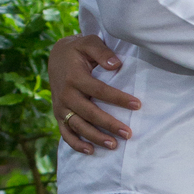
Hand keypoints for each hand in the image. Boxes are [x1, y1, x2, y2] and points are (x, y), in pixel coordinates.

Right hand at [49, 34, 140, 153]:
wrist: (56, 56)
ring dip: (95, 137)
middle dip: (109, 124)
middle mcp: (66, 94)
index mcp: (74, 77)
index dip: (118, 99)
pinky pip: (65, 133)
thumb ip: (102, 52)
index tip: (137, 105)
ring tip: (113, 145)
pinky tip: (91, 151)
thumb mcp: (89, 42)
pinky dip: (75, 144)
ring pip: (78, 126)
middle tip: (128, 133)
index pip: (99, 90)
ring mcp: (61, 107)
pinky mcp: (59, 114)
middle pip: (89, 113)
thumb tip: (116, 64)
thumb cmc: (78, 50)